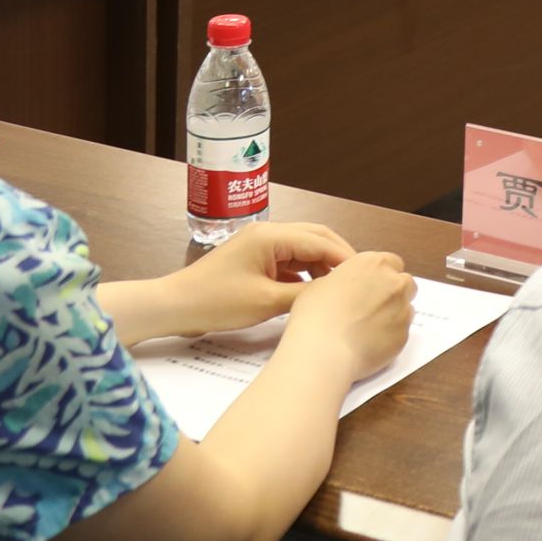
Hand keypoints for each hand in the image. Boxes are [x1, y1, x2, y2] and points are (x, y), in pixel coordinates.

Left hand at [151, 222, 362, 338]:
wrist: (175, 307)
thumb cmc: (216, 302)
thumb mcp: (265, 302)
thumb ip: (303, 294)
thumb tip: (333, 294)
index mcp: (271, 236)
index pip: (320, 241)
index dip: (345, 258)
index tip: (365, 275)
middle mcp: (268, 233)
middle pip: (315, 238)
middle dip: (337, 256)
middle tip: (358, 278)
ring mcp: (260, 246)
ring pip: (302, 249)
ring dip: (321, 265)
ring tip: (339, 287)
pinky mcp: (254, 260)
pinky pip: (288, 261)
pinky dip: (304, 273)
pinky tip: (314, 291)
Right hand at [292, 248, 415, 384]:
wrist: (323, 350)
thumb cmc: (315, 315)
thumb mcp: (321, 284)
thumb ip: (344, 279)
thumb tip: (348, 287)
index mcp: (373, 264)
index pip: (391, 262)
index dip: (381, 274)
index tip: (371, 285)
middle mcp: (393, 282)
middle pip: (405, 282)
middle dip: (393, 292)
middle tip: (373, 306)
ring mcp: (402, 309)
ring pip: (406, 307)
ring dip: (394, 313)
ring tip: (369, 327)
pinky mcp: (404, 335)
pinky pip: (402, 331)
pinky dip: (391, 334)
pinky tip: (370, 342)